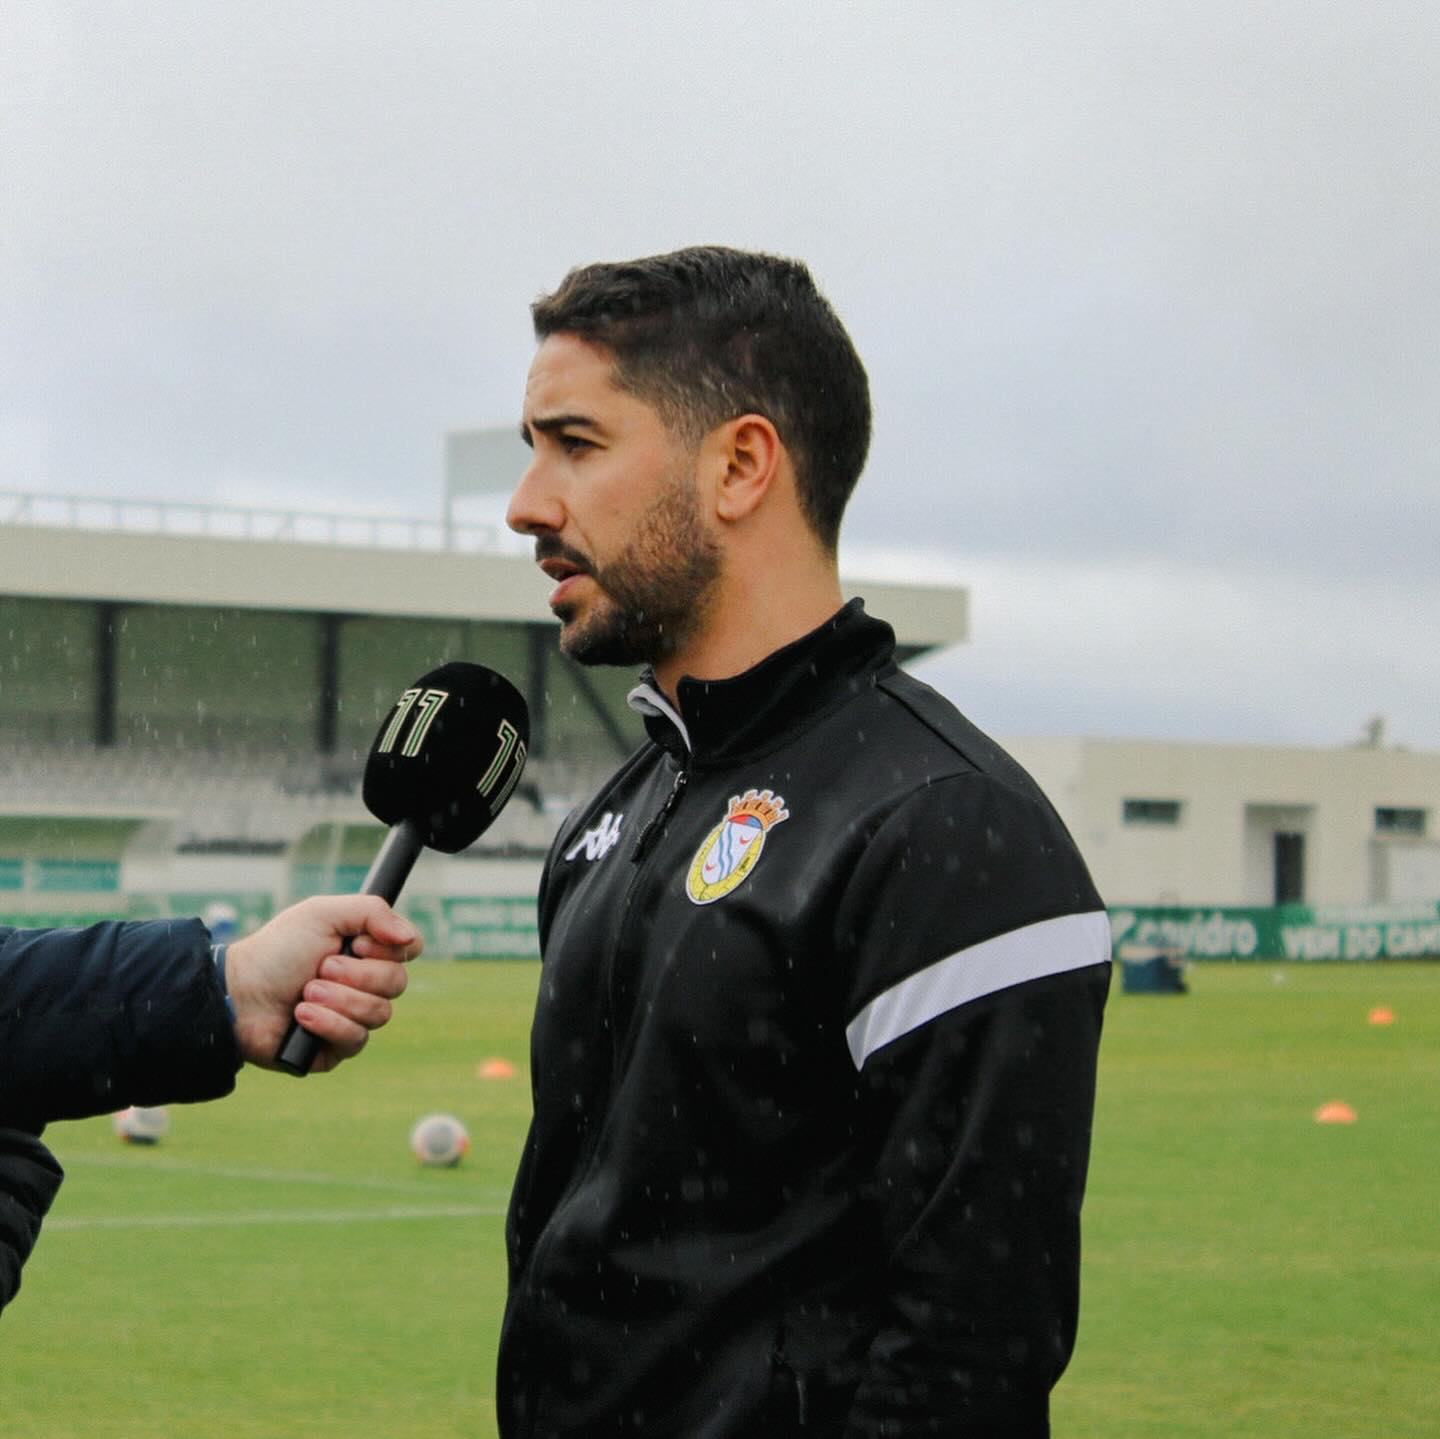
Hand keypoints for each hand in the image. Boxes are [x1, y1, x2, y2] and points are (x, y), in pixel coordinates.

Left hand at [224, 896, 421, 1072]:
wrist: (238, 994)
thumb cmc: (277, 950)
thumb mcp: (322, 914)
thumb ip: (372, 911)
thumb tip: (410, 938)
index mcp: (366, 951)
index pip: (409, 950)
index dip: (389, 950)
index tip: (357, 944)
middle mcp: (366, 983)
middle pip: (397, 983)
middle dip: (355, 975)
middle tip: (320, 968)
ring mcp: (354, 1016)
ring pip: (379, 1014)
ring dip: (337, 999)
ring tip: (305, 993)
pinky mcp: (338, 1047)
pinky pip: (356, 1039)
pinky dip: (327, 1023)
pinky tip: (301, 1017)